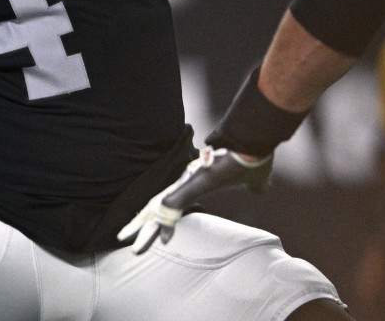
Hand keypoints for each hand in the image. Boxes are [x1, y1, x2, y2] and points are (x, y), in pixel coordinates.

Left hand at [118, 146, 272, 253]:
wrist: (251, 144)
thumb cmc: (251, 158)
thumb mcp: (253, 179)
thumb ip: (254, 185)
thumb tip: (261, 189)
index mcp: (197, 183)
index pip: (173, 203)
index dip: (164, 220)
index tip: (161, 237)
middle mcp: (187, 183)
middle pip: (157, 207)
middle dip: (141, 224)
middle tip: (123, 238)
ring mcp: (186, 184)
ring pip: (157, 209)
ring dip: (143, 227)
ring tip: (125, 240)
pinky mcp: (191, 186)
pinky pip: (172, 208)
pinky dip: (166, 224)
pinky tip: (161, 239)